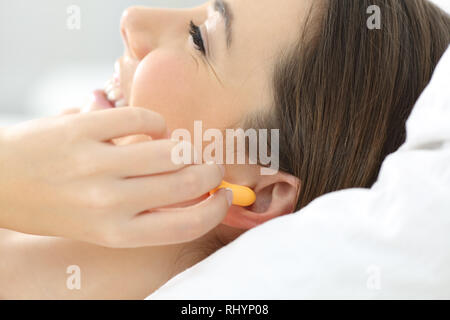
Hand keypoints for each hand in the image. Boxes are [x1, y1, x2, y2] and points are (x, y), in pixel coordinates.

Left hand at [0, 106, 230, 247]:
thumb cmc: (51, 207)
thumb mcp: (98, 227)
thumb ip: (144, 213)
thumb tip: (192, 192)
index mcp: (115, 232)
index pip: (187, 224)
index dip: (216, 209)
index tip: (225, 196)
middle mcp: (109, 201)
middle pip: (188, 182)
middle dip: (212, 172)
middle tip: (214, 166)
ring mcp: (96, 162)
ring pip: (171, 149)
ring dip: (188, 146)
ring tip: (184, 147)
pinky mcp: (85, 128)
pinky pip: (142, 119)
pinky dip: (156, 123)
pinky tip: (152, 129)